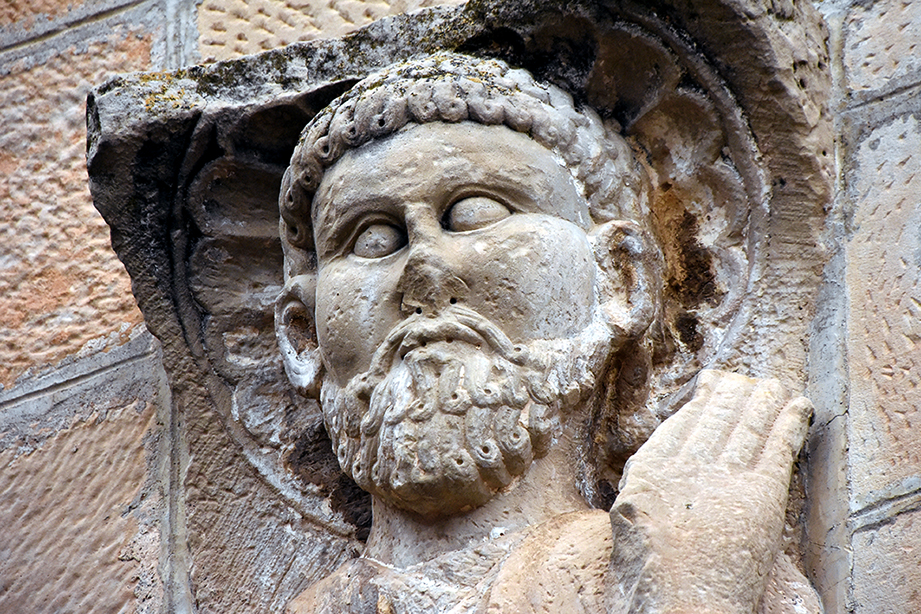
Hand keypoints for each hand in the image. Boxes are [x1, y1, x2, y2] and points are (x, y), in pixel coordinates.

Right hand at [608, 370, 811, 613]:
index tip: (714, 386)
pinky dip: (790, 422)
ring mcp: (722, 478)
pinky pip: (777, 446)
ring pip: (748, 424)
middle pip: (717, 417)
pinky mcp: (758, 496)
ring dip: (766, 401)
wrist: (676, 604)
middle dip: (737, 394)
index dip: (703, 401)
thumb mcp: (627, 519)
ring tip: (776, 386)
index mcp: (650, 468)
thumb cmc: (648, 574)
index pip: (683, 422)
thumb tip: (656, 464)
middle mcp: (686, 464)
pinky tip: (798, 407)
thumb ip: (643, 486)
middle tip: (751, 381)